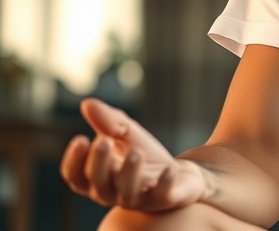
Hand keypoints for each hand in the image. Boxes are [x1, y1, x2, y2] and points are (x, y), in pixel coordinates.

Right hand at [60, 97, 205, 211]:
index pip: (76, 176)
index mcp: (98, 177)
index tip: (80, 139)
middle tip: (103, 140)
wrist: (179, 173)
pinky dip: (164, 184)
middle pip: (98, 184)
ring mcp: (138, 198)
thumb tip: (87, 103)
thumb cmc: (144, 153)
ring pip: (126, 193)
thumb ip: (108, 121)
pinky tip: (169, 169)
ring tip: (135, 154)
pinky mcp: (164, 200)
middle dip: (99, 163)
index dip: (74, 161)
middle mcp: (113, 192)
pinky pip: (162, 196)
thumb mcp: (127, 133)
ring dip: (129, 173)